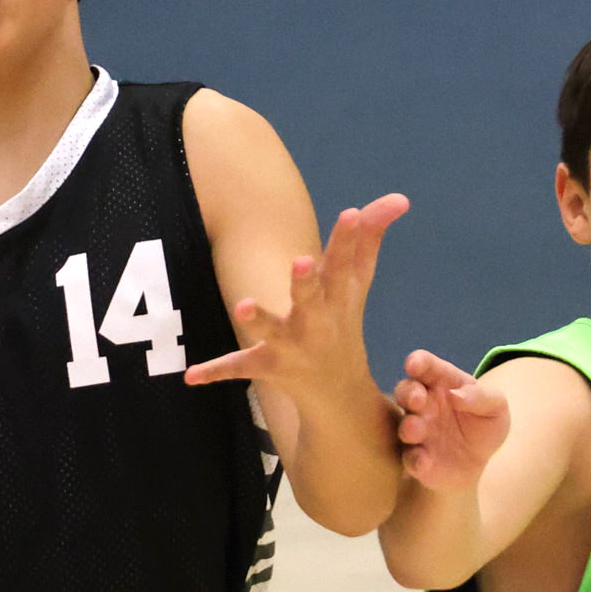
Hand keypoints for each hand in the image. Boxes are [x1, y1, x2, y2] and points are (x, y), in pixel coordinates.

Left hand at [183, 193, 409, 405]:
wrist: (339, 392)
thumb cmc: (343, 323)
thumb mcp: (357, 284)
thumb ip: (370, 239)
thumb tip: (399, 198)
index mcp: (336, 298)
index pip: (343, 264)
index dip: (347, 238)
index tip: (351, 213)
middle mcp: (316, 322)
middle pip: (311, 299)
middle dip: (306, 282)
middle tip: (301, 261)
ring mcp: (291, 346)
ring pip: (272, 332)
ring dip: (260, 320)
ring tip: (243, 305)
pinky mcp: (267, 366)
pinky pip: (239, 368)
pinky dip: (215, 372)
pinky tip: (190, 376)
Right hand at [385, 348, 506, 491]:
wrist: (479, 463)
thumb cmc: (484, 425)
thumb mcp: (496, 407)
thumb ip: (481, 396)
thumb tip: (456, 395)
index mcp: (442, 384)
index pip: (427, 367)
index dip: (418, 362)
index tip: (414, 364)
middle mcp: (423, 405)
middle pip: (406, 391)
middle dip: (408, 393)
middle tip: (417, 399)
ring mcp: (417, 432)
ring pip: (404, 425)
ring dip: (408, 426)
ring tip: (416, 429)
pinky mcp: (416, 459)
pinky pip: (409, 459)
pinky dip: (414, 459)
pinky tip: (424, 461)